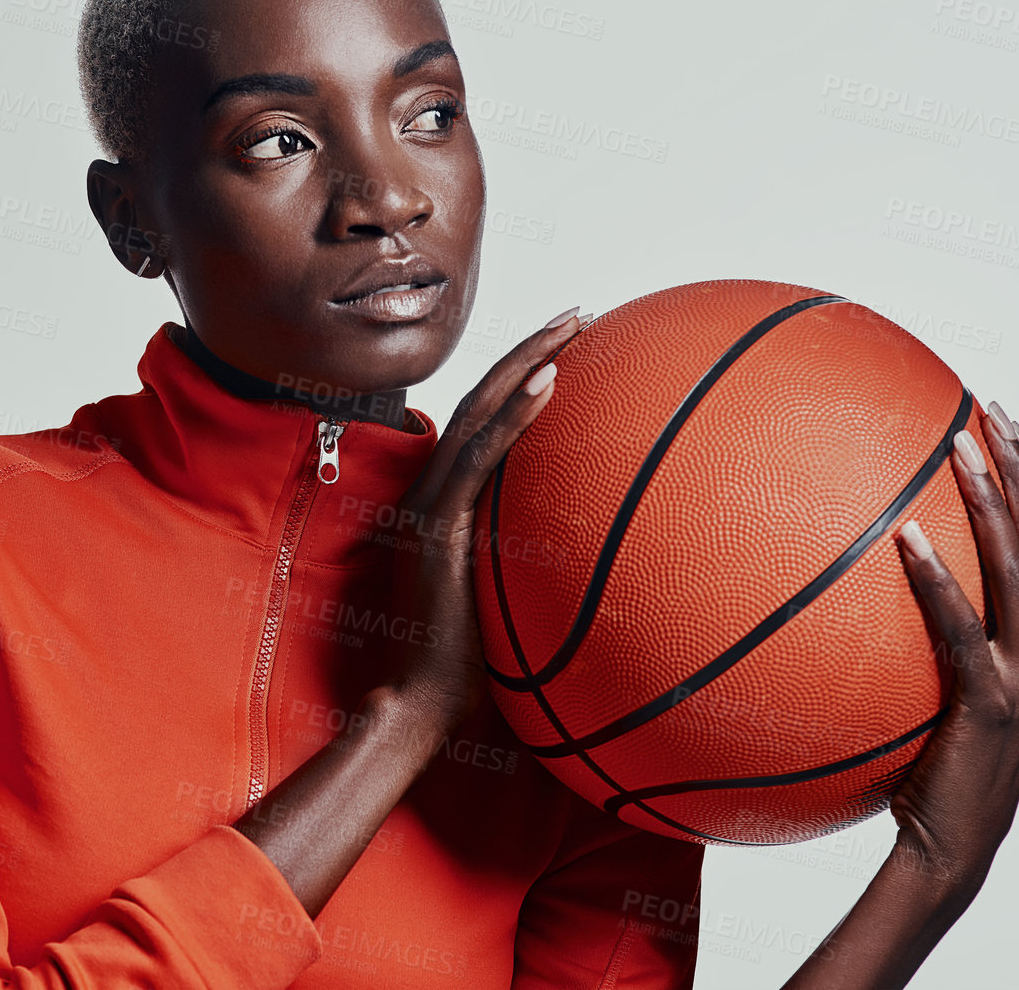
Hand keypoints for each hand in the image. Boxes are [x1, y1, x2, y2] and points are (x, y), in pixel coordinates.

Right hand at [384, 306, 588, 735]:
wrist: (421, 705)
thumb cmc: (469, 668)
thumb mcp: (510, 599)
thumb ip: (533, 565)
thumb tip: (596, 557)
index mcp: (447, 502)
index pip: (487, 420)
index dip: (525, 375)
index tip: (572, 348)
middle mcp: (434, 491)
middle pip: (484, 398)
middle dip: (534, 348)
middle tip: (582, 314)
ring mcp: (433, 505)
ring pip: (481, 412)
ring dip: (530, 361)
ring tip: (576, 325)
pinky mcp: (439, 526)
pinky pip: (481, 458)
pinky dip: (515, 415)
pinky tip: (550, 384)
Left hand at [887, 401, 1018, 889]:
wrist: (946, 848)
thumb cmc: (928, 769)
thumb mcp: (929, 691)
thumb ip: (916, 639)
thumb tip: (853, 581)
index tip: (1006, 424)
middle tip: (990, 410)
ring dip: (992, 500)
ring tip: (958, 445)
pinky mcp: (990, 703)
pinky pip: (961, 627)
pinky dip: (937, 577)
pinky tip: (908, 536)